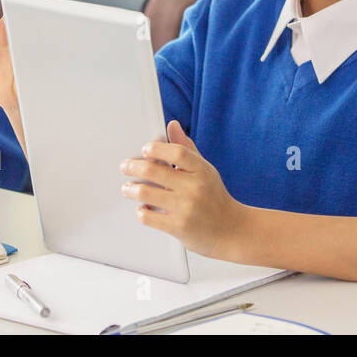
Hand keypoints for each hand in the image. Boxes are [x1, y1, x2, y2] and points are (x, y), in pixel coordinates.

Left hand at [121, 120, 246, 259]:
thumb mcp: (205, 170)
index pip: (177, 152)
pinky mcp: (178, 227)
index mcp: (202, 170)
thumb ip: (186, 149)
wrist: (231, 230)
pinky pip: (148, 216)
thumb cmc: (214, 197)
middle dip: (133, 167)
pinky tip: (143, 208)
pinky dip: (141, 211)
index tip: (145, 149)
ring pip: (145, 193)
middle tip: (125, 166)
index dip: (156, 148)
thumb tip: (172, 125)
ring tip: (128, 188)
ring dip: (131, 189)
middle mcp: (194, 187)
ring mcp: (185, 208)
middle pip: (154, 171)